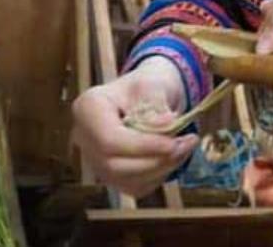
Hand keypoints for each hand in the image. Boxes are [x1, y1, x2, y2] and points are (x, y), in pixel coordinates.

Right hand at [71, 58, 198, 195]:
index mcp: (88, 108)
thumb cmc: (148, 87)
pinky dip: (159, 176)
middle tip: (188, 143)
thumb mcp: (154, 85)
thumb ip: (156, 105)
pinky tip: (174, 156)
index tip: (172, 143)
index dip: (142, 146)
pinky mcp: (111, 175)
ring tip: (186, 146)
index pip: (109, 140)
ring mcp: (95, 159)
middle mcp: (84, 137)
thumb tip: (164, 125)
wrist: (147, 96)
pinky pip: (135, 187)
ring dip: (162, 168)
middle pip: (114, 165)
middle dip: (156, 159)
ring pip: (125, 180)